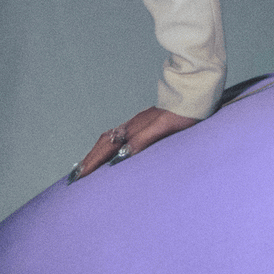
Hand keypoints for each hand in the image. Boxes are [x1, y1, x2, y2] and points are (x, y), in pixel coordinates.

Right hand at [67, 106, 197, 181]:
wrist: (199, 95)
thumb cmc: (184, 113)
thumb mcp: (163, 128)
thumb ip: (142, 140)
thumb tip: (119, 157)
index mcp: (134, 128)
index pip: (107, 147)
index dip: (92, 162)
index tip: (78, 177)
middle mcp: (133, 125)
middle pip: (104, 142)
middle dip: (88, 160)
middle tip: (74, 177)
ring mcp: (139, 123)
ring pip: (111, 139)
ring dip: (96, 154)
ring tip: (85, 167)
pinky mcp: (148, 123)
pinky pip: (121, 137)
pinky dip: (109, 147)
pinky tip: (112, 153)